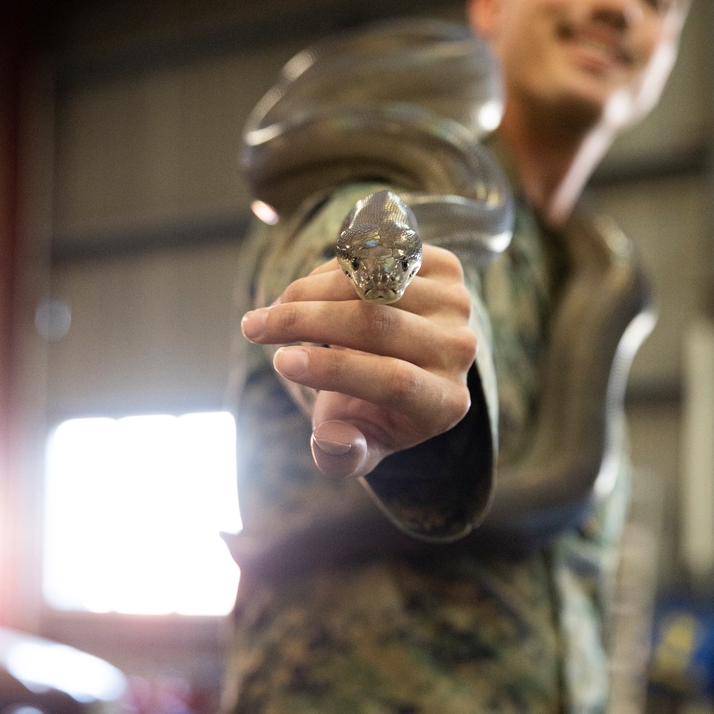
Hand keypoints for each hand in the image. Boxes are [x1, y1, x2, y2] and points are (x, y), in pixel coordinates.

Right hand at [241, 245, 477, 479]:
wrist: (406, 361)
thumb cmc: (370, 409)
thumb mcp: (356, 444)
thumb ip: (343, 456)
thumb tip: (329, 442)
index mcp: (444, 404)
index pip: (394, 381)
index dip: (334, 370)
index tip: (280, 362)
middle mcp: (459, 351)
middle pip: (377, 326)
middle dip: (306, 322)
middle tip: (254, 327)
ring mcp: (457, 305)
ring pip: (371, 283)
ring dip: (308, 291)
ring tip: (272, 312)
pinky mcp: (445, 268)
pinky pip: (378, 258)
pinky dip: (331, 270)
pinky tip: (305, 293)